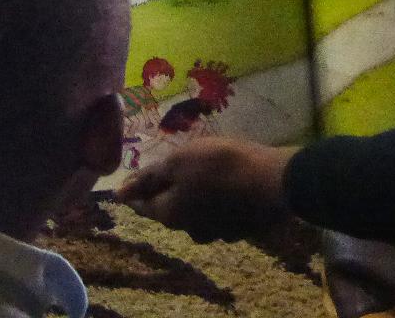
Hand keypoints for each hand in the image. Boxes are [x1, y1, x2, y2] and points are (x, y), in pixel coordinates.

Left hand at [115, 137, 295, 242]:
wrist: (276, 182)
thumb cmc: (219, 166)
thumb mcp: (177, 163)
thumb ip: (148, 179)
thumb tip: (118, 194)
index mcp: (172, 215)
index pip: (143, 206)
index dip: (135, 192)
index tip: (131, 181)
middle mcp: (193, 230)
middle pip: (169, 212)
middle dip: (163, 194)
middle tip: (162, 174)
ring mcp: (220, 232)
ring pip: (195, 216)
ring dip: (190, 198)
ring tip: (192, 177)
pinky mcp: (242, 228)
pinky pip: (218, 215)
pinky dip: (213, 202)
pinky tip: (220, 186)